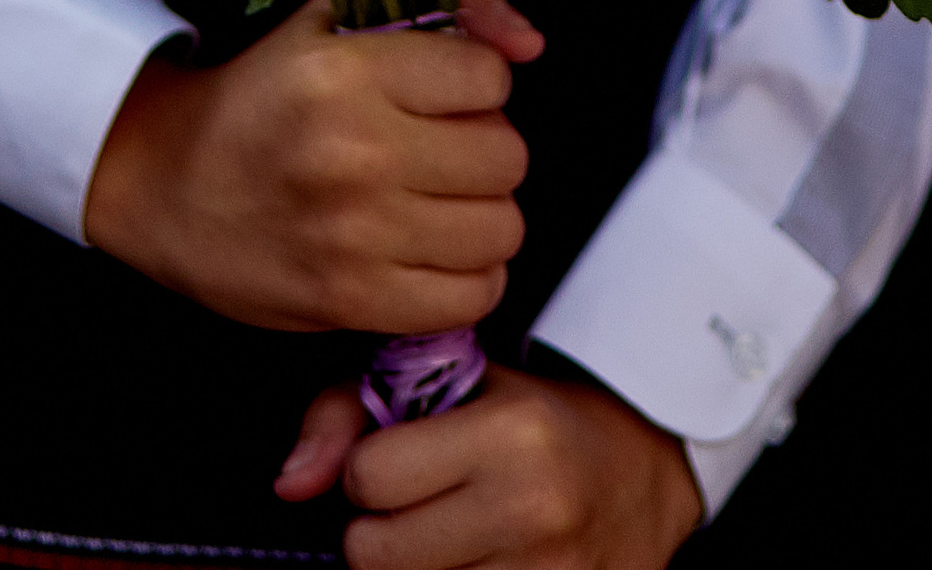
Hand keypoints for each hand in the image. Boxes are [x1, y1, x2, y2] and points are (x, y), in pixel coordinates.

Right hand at [82, 0, 540, 335]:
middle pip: (506, 156)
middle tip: (443, 149)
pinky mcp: (352, 301)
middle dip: (485, 148)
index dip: (475, 81)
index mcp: (348, 70)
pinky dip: (467, 277)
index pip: (488, 76)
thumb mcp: (331, 16)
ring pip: (500, 229)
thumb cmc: (259, 93)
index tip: (443, 91)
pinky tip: (433, 251)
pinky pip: (471, 296)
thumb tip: (531, 40)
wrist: (165, 185)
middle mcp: (357, 151)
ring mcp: (357, 235)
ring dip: (483, 214)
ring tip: (442, 200)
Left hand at [274, 365, 702, 569]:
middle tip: (414, 506)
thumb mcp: (452, 380)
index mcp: (512, 436)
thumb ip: (350, 409)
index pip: (370, 477)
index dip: (367, 469)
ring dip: (410, 568)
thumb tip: (288, 484)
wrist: (643, 471)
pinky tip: (469, 560)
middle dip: (377, 530)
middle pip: (375, 555)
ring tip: (444, 532)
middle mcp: (532, 511)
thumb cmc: (533, 418)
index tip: (394, 461)